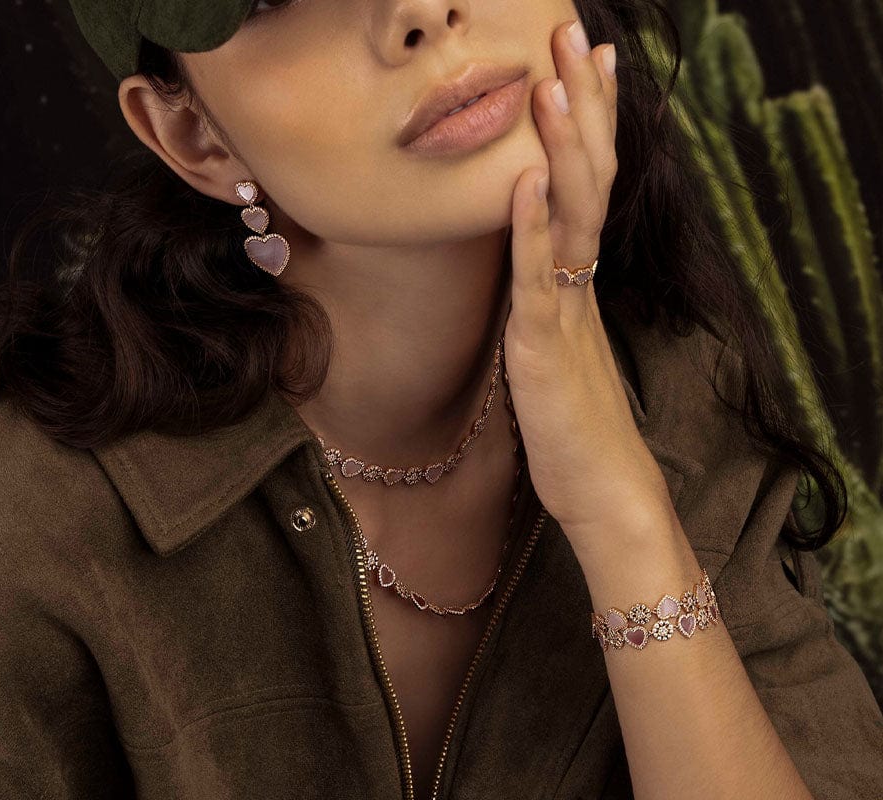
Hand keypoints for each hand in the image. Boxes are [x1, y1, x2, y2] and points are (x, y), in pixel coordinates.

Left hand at [504, 19, 670, 556]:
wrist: (603, 491)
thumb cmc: (576, 427)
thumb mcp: (554, 350)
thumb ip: (543, 304)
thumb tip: (529, 272)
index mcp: (575, 281)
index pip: (586, 185)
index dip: (588, 123)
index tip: (587, 62)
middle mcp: (576, 285)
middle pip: (584, 180)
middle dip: (580, 107)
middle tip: (577, 35)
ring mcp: (565, 313)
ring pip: (569, 216)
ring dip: (563, 148)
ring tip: (556, 82)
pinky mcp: (547, 350)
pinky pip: (541, 280)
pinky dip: (534, 229)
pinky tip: (528, 181)